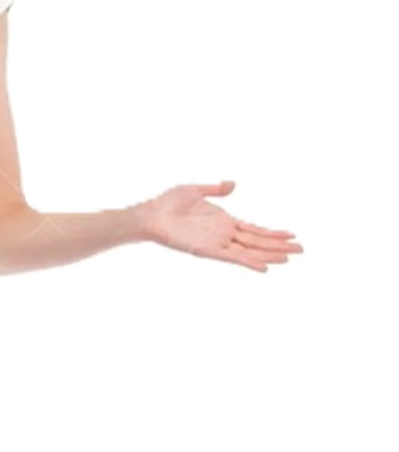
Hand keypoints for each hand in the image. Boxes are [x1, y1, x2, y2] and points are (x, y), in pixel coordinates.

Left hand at [137, 180, 302, 271]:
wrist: (150, 215)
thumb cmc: (168, 203)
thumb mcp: (195, 190)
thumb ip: (216, 190)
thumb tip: (233, 184)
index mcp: (224, 221)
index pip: (254, 229)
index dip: (272, 232)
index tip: (291, 234)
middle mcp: (223, 234)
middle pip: (257, 241)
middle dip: (279, 245)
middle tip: (302, 249)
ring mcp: (217, 242)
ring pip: (249, 251)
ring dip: (269, 254)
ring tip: (290, 258)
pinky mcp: (207, 249)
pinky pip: (232, 257)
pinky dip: (248, 262)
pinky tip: (264, 267)